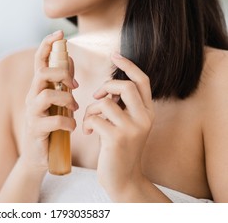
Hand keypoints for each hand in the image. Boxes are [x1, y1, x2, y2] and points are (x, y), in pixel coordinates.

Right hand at [22, 31, 78, 172]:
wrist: (40, 155)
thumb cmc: (51, 125)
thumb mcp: (57, 101)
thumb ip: (62, 81)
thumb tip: (69, 59)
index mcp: (39, 88)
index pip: (40, 61)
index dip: (47, 45)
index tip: (59, 33)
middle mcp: (32, 97)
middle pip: (41, 74)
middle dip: (61, 74)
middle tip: (75, 86)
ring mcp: (32, 113)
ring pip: (46, 96)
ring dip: (66, 100)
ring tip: (75, 109)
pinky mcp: (35, 130)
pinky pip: (52, 121)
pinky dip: (66, 122)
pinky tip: (72, 126)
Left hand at [82, 53, 154, 198]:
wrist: (122, 178)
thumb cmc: (119, 148)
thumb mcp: (126, 124)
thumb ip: (122, 106)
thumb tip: (108, 87)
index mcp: (148, 112)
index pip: (142, 80)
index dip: (128, 65)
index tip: (114, 55)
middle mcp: (145, 118)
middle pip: (125, 86)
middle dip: (105, 87)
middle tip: (96, 97)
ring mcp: (132, 129)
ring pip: (106, 103)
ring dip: (92, 110)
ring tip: (90, 121)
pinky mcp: (117, 139)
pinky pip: (95, 118)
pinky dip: (87, 123)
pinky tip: (87, 133)